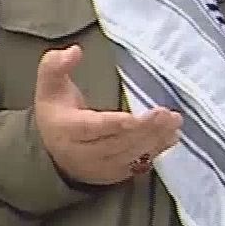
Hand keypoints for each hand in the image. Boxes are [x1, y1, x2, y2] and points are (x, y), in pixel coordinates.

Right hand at [32, 44, 182, 186]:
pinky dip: (157, 150)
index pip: (91, 128)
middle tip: (167, 114)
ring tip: (175, 121)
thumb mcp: (49, 87)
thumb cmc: (58, 113)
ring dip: (155, 139)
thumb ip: (55, 66)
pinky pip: (138, 165)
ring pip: (130, 155)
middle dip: (144, 129)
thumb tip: (73, 51)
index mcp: (66, 130)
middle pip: (116, 142)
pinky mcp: (115, 174)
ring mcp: (100, 167)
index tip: (135, 118)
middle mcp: (82, 153)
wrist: (55, 153)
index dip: (113, 124)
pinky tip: (172, 136)